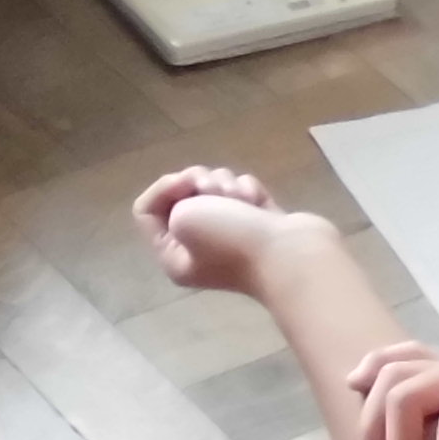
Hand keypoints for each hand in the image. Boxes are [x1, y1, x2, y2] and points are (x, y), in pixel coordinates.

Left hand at [135, 163, 311, 294]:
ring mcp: (229, 235)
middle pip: (181, 194)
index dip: (163, 189)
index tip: (185, 185)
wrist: (292, 253)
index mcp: (174, 257)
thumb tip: (200, 192)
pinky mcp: (257, 223)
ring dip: (225, 184)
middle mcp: (198, 247)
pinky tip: (257, 202)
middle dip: (197, 182)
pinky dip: (247, 190)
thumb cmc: (231, 240)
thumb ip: (173, 201)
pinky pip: (240, 192)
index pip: (147, 211)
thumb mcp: (183, 219)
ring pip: (213, 188)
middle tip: (214, 190)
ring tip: (241, 198)